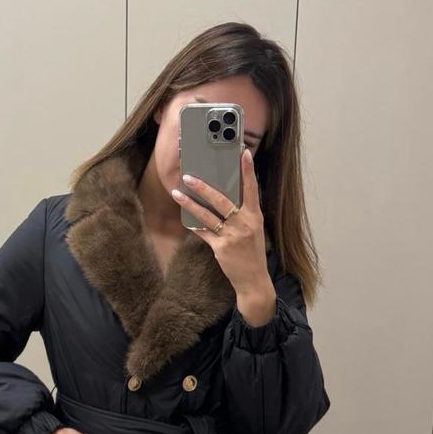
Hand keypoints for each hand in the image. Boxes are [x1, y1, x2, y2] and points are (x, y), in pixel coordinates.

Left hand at [171, 146, 272, 299]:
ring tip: (177, 193)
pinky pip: (204, 232)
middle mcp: (244, 223)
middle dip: (204, 187)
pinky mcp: (221, 247)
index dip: (248, 171)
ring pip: (207, 215)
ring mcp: (232, 235)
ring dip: (190, 203)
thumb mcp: (253, 229)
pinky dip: (194, 225)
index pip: (252, 189)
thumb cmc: (252, 252)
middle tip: (189, 175)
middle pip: (222, 200)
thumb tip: (224, 196)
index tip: (243, 154)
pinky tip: (184, 217)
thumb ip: (242, 213)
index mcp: (254, 216)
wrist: (254, 279)